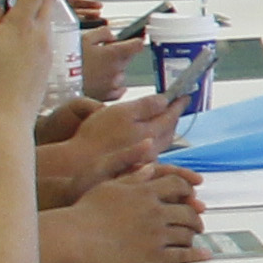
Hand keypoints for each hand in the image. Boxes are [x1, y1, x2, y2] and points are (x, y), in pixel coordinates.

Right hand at [0, 0, 66, 120]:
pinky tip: (14, 40)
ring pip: (44, 18)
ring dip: (32, 8)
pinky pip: (42, 36)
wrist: (8, 119)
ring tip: (9, 13)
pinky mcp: (48, 62)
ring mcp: (47, 48)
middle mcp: (41, 33)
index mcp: (22, 24)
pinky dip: (32, 28)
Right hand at [42, 161, 207, 262]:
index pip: (177, 184)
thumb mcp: (110, 184)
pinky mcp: (152, 256)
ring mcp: (156, 234)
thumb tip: (151, 167)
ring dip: (193, 233)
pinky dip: (195, 254)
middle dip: (195, 214)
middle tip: (197, 218)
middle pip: (188, 211)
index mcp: (146, 191)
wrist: (75, 236)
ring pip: (186, 233)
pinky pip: (181, 255)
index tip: (191, 193)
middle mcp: (155, 211)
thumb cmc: (86, 210)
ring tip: (193, 235)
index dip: (187, 188)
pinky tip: (202, 254)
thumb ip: (134, 175)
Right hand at [43, 91, 171, 193]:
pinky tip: (148, 138)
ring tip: (165, 120)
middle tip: (176, 106)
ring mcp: (144, 160)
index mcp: (151, 132)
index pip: (170, 116)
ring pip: (162, 142)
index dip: (178, 104)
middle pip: (169, 131)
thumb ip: (145, 107)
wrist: (77, 163)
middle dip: (173, 117)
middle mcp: (152, 149)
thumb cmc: (96, 137)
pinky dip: (154, 140)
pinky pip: (151, 151)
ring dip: (166, 130)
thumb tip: (165, 100)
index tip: (185, 96)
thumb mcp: (120, 113)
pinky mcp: (134, 166)